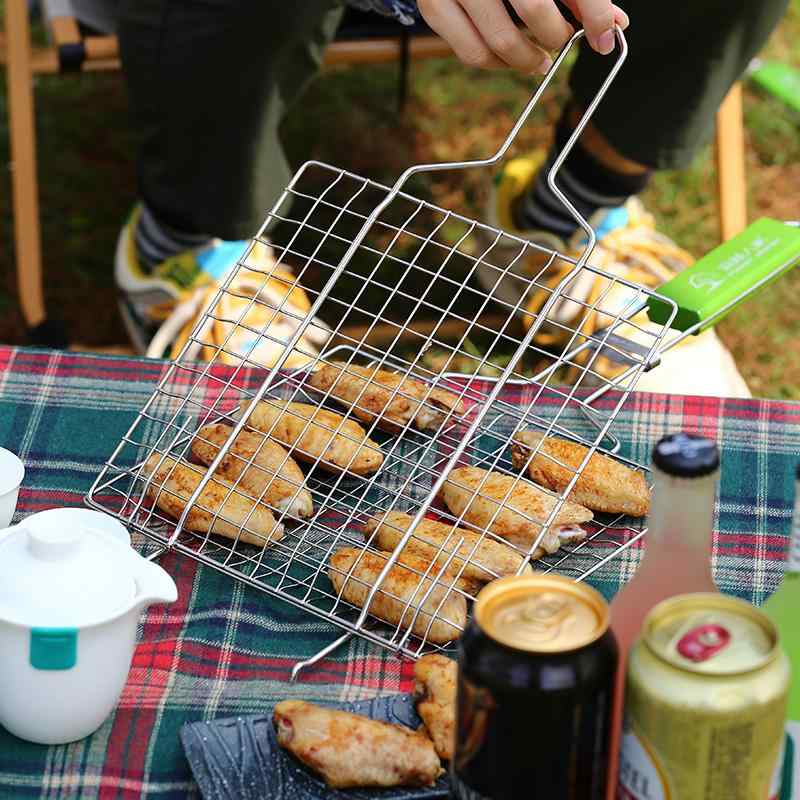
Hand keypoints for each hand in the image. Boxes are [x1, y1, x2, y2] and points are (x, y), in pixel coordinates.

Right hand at [418, 0, 628, 72]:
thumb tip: (611, 27)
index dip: (594, 13)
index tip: (607, 37)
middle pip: (533, 11)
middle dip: (556, 37)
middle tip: (562, 43)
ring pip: (498, 44)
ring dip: (525, 60)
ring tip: (537, 60)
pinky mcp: (434, 5)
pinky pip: (471, 53)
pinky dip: (496, 63)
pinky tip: (509, 57)